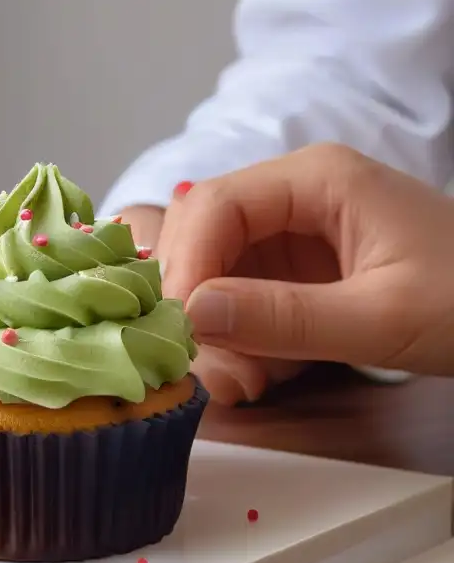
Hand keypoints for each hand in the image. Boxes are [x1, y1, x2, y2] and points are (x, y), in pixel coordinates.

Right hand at [161, 143, 453, 375]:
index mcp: (317, 180)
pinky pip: (240, 300)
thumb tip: (192, 315)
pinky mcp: (297, 273)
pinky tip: (262, 374)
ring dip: (213, 331)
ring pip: (213, 273)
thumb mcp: (383, 318)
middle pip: (201, 235)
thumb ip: (285, 317)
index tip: (179, 330)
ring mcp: (293, 236)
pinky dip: (238, 341)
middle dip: (193, 301)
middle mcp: (295, 198)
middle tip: (205, 366)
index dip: (184, 263)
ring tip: (244, 383)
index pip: (213, 204)